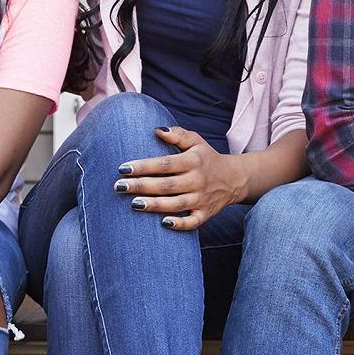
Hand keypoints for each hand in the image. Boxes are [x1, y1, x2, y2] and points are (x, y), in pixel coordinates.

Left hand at [114, 125, 248, 231]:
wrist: (235, 179)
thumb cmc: (207, 158)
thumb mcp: (196, 141)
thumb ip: (177, 135)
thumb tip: (156, 130)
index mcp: (193, 161)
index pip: (165, 164)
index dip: (144, 166)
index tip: (123, 168)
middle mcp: (197, 180)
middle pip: (167, 185)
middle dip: (141, 186)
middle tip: (119, 187)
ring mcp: (202, 199)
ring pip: (177, 204)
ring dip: (155, 205)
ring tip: (134, 204)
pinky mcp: (205, 214)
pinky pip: (192, 222)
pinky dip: (179, 224)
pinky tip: (163, 223)